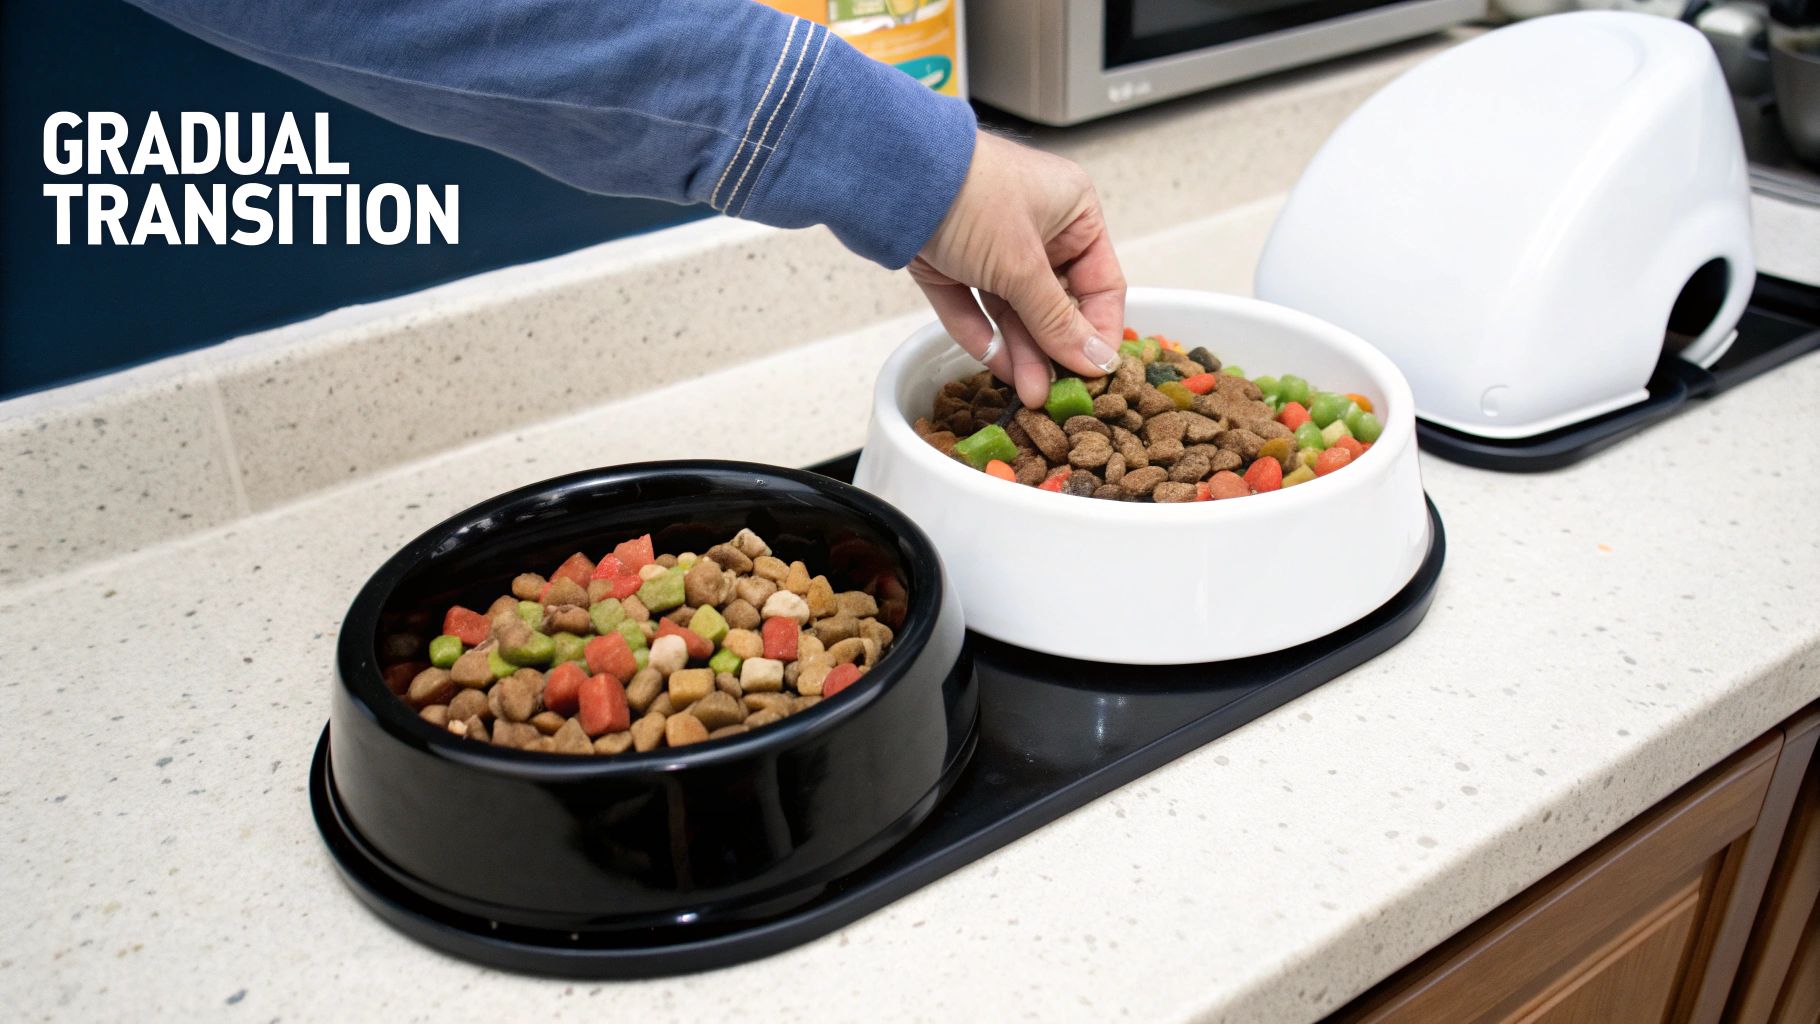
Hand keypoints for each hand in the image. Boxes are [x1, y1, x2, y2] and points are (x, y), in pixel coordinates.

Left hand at [910, 131, 1126, 407]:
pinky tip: (1001, 370)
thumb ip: (1058, 319)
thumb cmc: (971, 196)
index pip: (1101, 284)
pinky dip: (985, 337)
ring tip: (1030, 395)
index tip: (1097, 375)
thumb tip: (1097, 360)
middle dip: (1054, 350)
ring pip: (1014, 311)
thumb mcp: (1023, 265)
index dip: (1099, 331)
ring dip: (1023, 353)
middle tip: (1056, 394)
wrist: (893, 176)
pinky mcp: (951, 264)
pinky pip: (974, 309)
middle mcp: (1037, 229)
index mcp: (1073, 213)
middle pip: (1055, 303)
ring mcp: (991, 247)